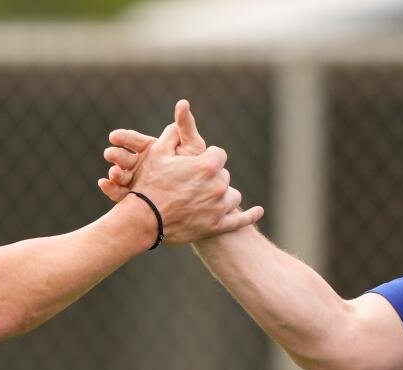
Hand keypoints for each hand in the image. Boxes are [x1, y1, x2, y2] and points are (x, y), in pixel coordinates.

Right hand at [98, 100, 204, 201]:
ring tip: (112, 173)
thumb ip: (185, 127)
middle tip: (108, 154)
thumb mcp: (191, 145)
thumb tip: (183, 102)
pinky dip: (111, 189)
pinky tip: (104, 185)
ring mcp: (136, 181)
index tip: (113, 136)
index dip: (124, 138)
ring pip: (121, 176)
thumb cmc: (197, 167)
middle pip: (123, 158)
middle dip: (116, 155)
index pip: (133, 140)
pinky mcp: (135, 198)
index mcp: (150, 149)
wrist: (199, 195)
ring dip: (115, 173)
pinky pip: (121, 194)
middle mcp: (139, 164)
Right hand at [101, 100, 262, 244]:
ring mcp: (219, 208)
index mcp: (208, 165)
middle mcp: (218, 185)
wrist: (144, 219)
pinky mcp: (217, 226)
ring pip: (232, 197)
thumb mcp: (157, 152)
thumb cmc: (149, 184)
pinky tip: (258, 211)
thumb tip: (182, 110)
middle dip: (212, 178)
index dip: (207, 159)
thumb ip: (173, 132)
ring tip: (207, 199)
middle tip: (192, 184)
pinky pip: (240, 221)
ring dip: (222, 196)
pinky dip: (249, 216)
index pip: (219, 155)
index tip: (196, 164)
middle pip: (224, 176)